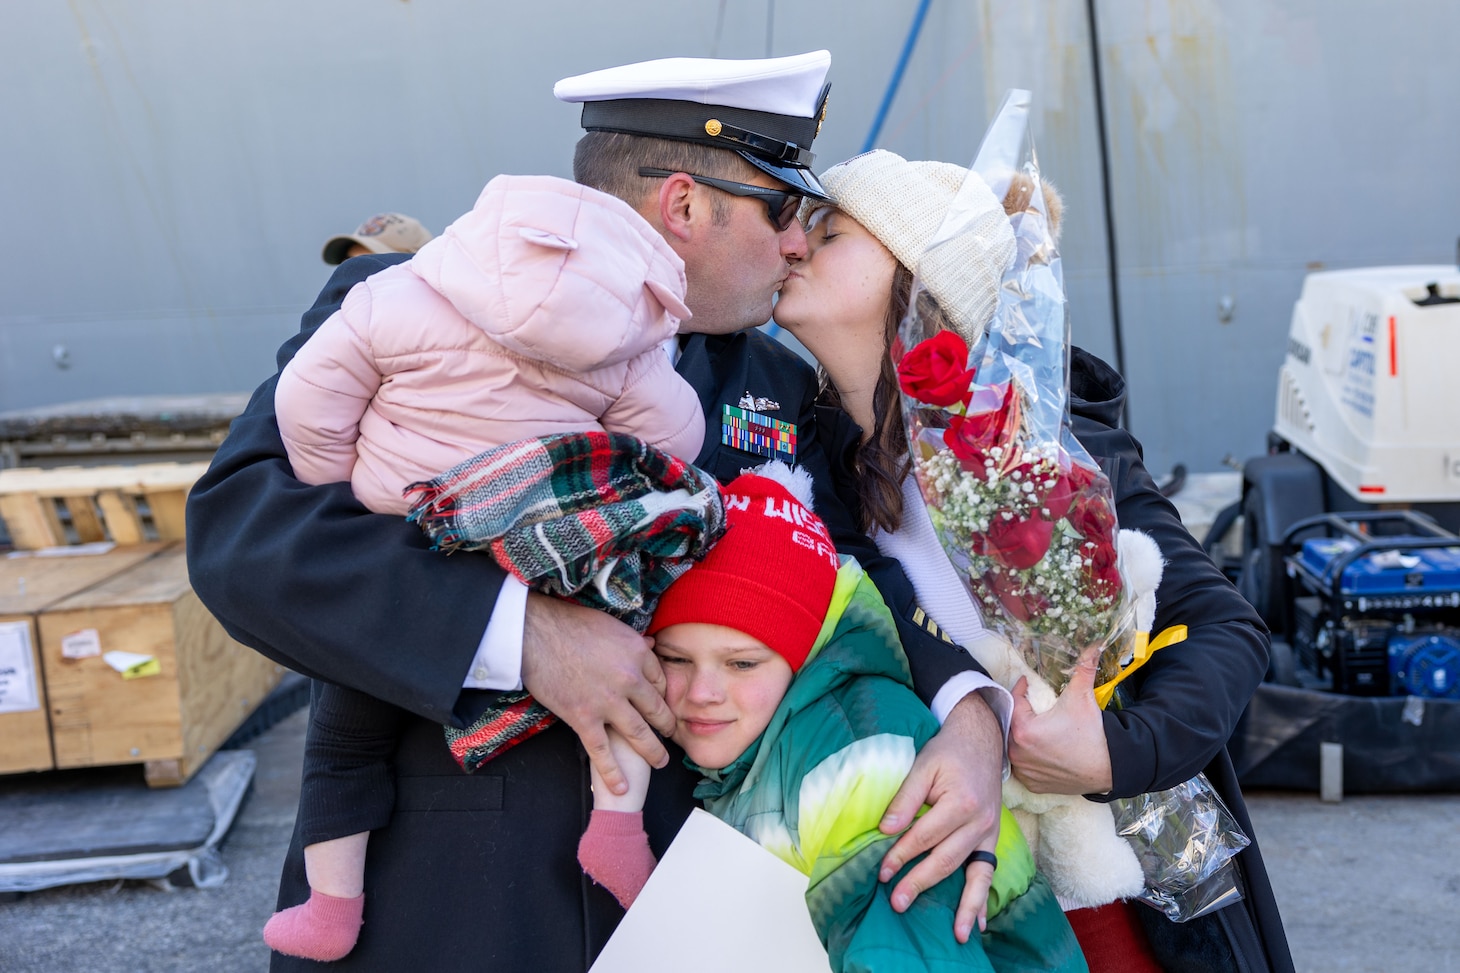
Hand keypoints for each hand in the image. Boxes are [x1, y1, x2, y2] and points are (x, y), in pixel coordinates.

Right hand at [520, 594, 674, 794]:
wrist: (537, 633)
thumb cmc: (571, 624)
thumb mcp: (611, 626)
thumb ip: (633, 641)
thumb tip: (651, 644)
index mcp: (638, 654)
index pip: (660, 681)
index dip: (663, 696)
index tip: (663, 705)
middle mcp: (630, 679)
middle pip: (657, 709)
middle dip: (667, 726)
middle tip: (673, 736)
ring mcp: (608, 701)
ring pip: (638, 733)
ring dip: (653, 751)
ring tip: (661, 762)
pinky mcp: (583, 718)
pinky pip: (602, 751)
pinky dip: (613, 772)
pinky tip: (622, 786)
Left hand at [877, 693, 1002, 942]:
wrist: (982, 741)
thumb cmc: (948, 753)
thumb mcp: (922, 765)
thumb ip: (905, 798)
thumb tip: (886, 830)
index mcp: (959, 802)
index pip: (923, 836)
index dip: (901, 855)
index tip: (881, 872)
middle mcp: (978, 822)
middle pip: (946, 859)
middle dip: (920, 883)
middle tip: (898, 903)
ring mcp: (989, 833)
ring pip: (974, 874)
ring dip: (964, 906)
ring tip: (956, 933)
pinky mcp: (992, 839)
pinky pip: (989, 872)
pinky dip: (984, 898)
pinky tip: (979, 923)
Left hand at [1008, 646, 1112, 793]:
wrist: (1110, 767)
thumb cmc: (1093, 733)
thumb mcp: (1083, 697)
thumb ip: (1083, 668)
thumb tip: (1093, 644)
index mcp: (1023, 730)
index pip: (1014, 703)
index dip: (1021, 690)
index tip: (1026, 682)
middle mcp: (1018, 754)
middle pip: (1011, 725)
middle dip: (1018, 712)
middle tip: (1028, 702)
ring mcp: (1025, 771)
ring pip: (1014, 747)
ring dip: (1019, 735)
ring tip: (1031, 723)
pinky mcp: (1033, 784)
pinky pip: (1022, 766)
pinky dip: (1026, 757)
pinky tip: (1036, 748)